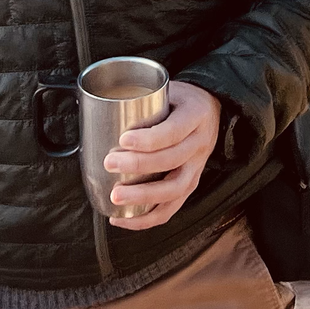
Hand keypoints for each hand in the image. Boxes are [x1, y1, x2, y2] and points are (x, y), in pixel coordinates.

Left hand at [104, 81, 220, 230]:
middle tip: (111, 164)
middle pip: (171, 161)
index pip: (174, 131)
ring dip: (143, 197)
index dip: (149, 140)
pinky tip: (124, 218)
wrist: (211, 110)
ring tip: (116, 196)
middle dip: (138, 166)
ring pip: (174, 190)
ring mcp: (196, 168)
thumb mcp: (169, 90)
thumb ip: (143, 101)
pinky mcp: (190, 184)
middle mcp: (199, 144)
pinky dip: (147, 219)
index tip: (123, 140)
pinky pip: (171, 208)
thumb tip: (98, 111)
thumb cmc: (182, 101)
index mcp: (195, 116)